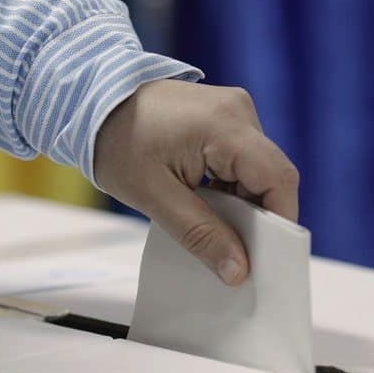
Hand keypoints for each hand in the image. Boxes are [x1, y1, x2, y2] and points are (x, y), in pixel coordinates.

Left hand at [94, 80, 298, 285]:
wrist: (93, 102)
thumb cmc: (116, 142)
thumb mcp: (155, 196)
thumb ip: (201, 234)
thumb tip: (238, 270)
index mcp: (225, 125)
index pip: (278, 178)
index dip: (280, 221)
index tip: (267, 257)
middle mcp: (238, 111)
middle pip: (270, 175)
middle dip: (258, 216)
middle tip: (235, 250)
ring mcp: (232, 110)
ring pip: (257, 169)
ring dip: (243, 201)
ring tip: (214, 225)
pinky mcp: (223, 116)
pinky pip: (242, 157)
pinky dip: (232, 185)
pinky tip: (209, 202)